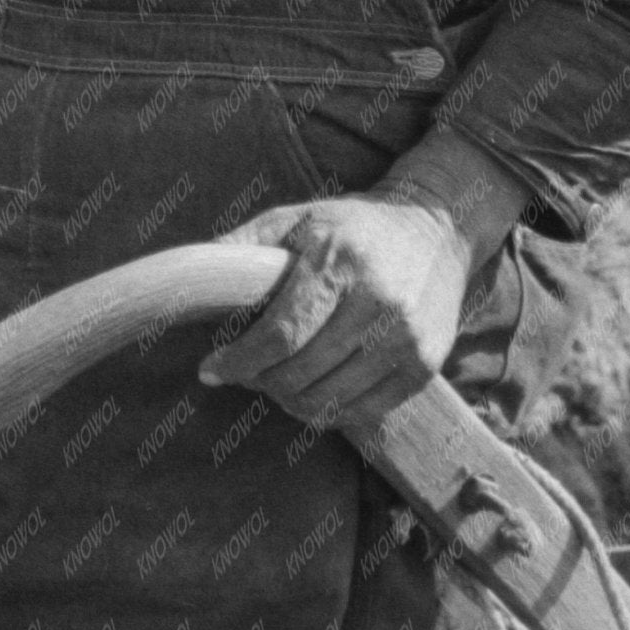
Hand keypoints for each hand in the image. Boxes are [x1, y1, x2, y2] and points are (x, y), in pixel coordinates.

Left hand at [199, 193, 481, 435]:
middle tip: (244, 371)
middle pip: (300, 374)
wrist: (439, 228)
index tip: (211, 368)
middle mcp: (379, 302)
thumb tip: (190, 275)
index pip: (280, 335)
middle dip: (259, 380)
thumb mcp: (299, 217)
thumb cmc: (354, 225)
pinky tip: (311, 393)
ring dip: (289, 400)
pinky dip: (327, 411)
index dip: (239, 361)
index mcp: (339, 260)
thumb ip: (245, 244)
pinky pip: (363, 411)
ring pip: (328, 400)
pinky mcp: (425, 365)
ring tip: (275, 382)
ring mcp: (407, 338)